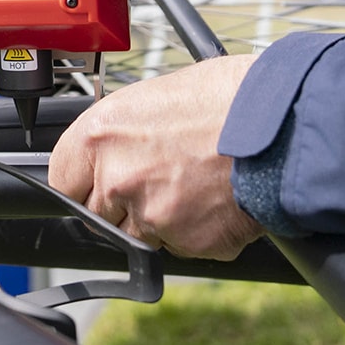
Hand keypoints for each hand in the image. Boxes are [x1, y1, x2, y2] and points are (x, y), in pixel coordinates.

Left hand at [48, 54, 264, 259]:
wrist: (282, 123)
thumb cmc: (226, 98)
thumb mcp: (154, 98)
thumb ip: (120, 135)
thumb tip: (109, 153)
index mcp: (99, 136)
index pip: (62, 180)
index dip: (81, 183)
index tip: (94, 183)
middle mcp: (117, 179)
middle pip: (98, 214)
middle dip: (121, 204)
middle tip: (157, 180)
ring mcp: (152, 216)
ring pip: (139, 235)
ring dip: (159, 220)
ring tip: (193, 185)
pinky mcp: (188, 243)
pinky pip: (182, 246)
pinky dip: (197, 231)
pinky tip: (215, 200)